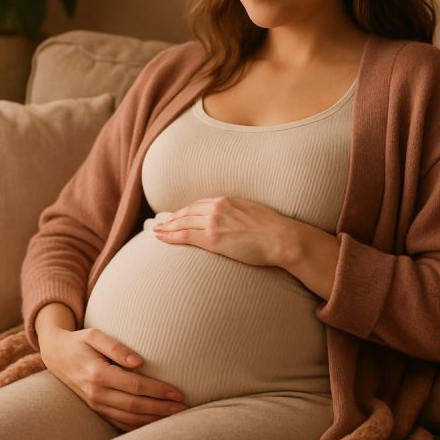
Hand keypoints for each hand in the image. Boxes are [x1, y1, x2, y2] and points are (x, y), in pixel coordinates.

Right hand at [38, 326, 188, 431]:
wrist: (56, 355)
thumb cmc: (80, 342)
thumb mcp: (95, 335)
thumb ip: (116, 346)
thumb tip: (139, 361)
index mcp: (98, 374)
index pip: (134, 386)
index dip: (158, 390)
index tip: (177, 392)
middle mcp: (96, 393)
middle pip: (135, 406)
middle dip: (160, 408)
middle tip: (182, 408)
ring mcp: (95, 404)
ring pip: (128, 418)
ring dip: (152, 420)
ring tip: (174, 417)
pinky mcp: (96, 409)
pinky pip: (119, 423)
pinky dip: (138, 426)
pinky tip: (154, 423)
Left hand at [152, 196, 291, 267]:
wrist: (282, 238)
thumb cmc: (274, 231)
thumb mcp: (252, 214)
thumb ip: (238, 215)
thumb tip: (234, 223)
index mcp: (227, 200)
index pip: (199, 204)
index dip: (185, 211)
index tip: (177, 216)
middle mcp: (217, 208)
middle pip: (187, 212)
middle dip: (172, 218)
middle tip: (160, 223)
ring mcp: (214, 222)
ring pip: (183, 223)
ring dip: (167, 227)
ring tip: (156, 231)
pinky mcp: (213, 238)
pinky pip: (185, 236)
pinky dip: (171, 236)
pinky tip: (161, 237)